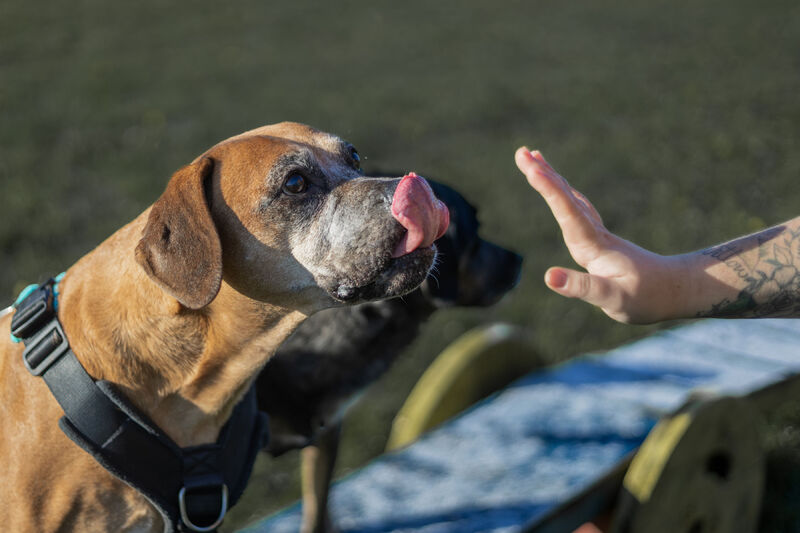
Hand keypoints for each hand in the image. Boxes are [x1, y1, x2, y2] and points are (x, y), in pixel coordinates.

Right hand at [515, 147, 684, 323]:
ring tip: (534, 158)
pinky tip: (559, 190)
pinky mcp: (599, 238)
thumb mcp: (614, 300)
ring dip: (551, 178)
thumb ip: (582, 287)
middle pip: (565, 198)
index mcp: (594, 246)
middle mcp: (594, 234)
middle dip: (542, 174)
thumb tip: (548, 277)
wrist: (675, 290)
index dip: (548, 190)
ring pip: (571, 199)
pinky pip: (576, 207)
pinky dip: (563, 193)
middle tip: (521, 152)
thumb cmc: (646, 298)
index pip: (567, 212)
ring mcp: (597, 233)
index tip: (531, 168)